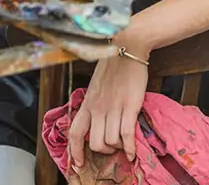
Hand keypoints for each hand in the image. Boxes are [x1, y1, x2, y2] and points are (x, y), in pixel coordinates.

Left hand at [69, 53, 147, 167]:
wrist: (128, 45)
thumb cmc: (113, 63)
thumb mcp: (96, 84)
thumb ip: (95, 102)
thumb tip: (96, 119)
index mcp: (88, 102)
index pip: (75, 133)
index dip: (75, 152)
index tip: (79, 163)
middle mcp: (98, 107)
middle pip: (96, 143)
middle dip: (104, 151)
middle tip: (112, 147)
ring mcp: (114, 106)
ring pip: (112, 141)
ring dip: (118, 147)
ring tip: (124, 143)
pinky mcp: (131, 105)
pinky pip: (127, 134)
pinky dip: (130, 148)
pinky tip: (133, 153)